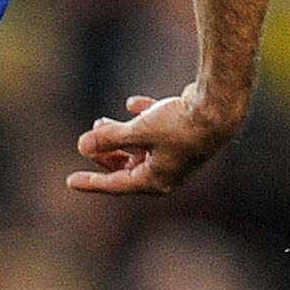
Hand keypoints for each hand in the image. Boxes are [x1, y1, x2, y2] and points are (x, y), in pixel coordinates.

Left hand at [68, 83, 241, 195]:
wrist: (219, 107)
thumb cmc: (178, 125)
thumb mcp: (137, 132)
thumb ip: (108, 139)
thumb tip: (82, 146)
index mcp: (156, 180)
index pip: (116, 184)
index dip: (91, 182)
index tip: (70, 181)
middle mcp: (167, 171)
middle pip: (127, 168)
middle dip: (105, 155)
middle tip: (87, 143)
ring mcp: (178, 154)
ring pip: (141, 149)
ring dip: (120, 136)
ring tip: (101, 121)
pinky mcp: (186, 135)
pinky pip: (158, 131)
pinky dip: (143, 119)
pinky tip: (132, 104)